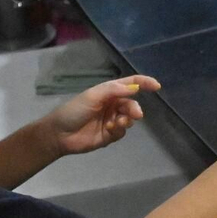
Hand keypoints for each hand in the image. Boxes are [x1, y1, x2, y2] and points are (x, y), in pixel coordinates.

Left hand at [42, 76, 159, 156]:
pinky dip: (119, 130)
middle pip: (132, 104)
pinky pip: (122, 131)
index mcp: (108, 92)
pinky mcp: (109, 135)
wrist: (59, 134)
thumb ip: (114, 90)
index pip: (130, 84)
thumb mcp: (93, 96)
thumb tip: (135, 87)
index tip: (157, 87)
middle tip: (135, 115)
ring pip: (129, 118)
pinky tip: (109, 129)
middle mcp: (112, 105)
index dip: (144, 83)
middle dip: (135, 109)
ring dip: (126, 120)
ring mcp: (111, 120)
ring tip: (117, 124)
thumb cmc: (74, 110)